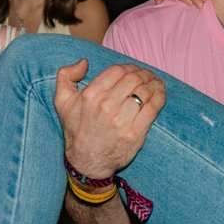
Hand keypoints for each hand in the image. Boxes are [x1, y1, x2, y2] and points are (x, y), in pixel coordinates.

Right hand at [54, 58, 166, 177]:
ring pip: (145, 91)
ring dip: (154, 83)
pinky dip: (160, 96)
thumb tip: (84, 62)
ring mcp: (121, 120)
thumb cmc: (76, 129)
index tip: (135, 70)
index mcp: (90, 95)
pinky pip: (153, 107)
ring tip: (157, 83)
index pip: (118, 70)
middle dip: (144, 74)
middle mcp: (106, 105)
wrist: (86, 161)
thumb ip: (65, 76)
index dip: (130, 67)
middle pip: (134, 78)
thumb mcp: (62, 101)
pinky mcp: (135, 133)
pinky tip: (161, 93)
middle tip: (148, 76)